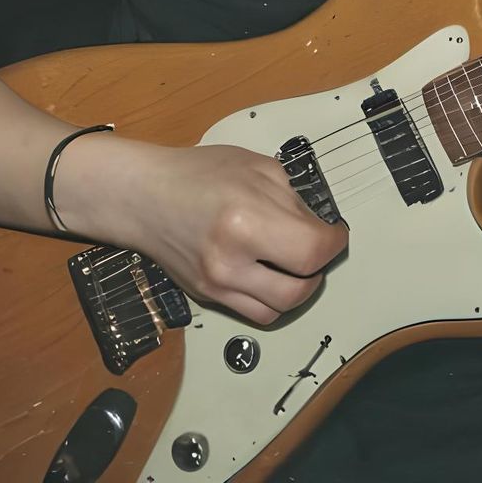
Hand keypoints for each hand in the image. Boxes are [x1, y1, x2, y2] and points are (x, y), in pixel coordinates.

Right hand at [64, 137, 348, 326]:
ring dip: (297, 290)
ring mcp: (216, 285)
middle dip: (319, 269)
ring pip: (278, 311)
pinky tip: (271, 274)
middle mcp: (231, 262)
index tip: (336, 232)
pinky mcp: (207, 298)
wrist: (145, 196)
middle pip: (299, 290)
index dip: (335, 243)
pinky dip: (271, 299)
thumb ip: (293, 200)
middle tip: (318, 249)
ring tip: (295, 264)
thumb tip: (318, 226)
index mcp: (247, 220)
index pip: (312, 251)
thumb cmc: (200, 174)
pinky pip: (253, 314)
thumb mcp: (259, 168)